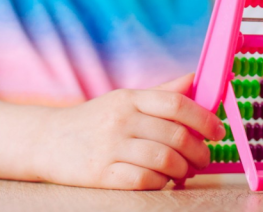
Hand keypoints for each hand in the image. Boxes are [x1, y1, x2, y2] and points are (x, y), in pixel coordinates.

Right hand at [36, 73, 226, 189]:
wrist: (45, 141)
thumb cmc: (93, 122)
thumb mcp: (124, 101)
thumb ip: (161, 93)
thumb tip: (195, 79)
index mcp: (130, 98)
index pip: (176, 104)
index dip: (204, 119)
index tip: (217, 131)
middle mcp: (121, 120)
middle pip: (175, 136)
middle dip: (198, 151)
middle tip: (203, 159)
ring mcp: (110, 147)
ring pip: (164, 160)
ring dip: (183, 170)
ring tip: (185, 172)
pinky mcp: (101, 174)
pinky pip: (144, 180)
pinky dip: (161, 183)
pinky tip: (162, 180)